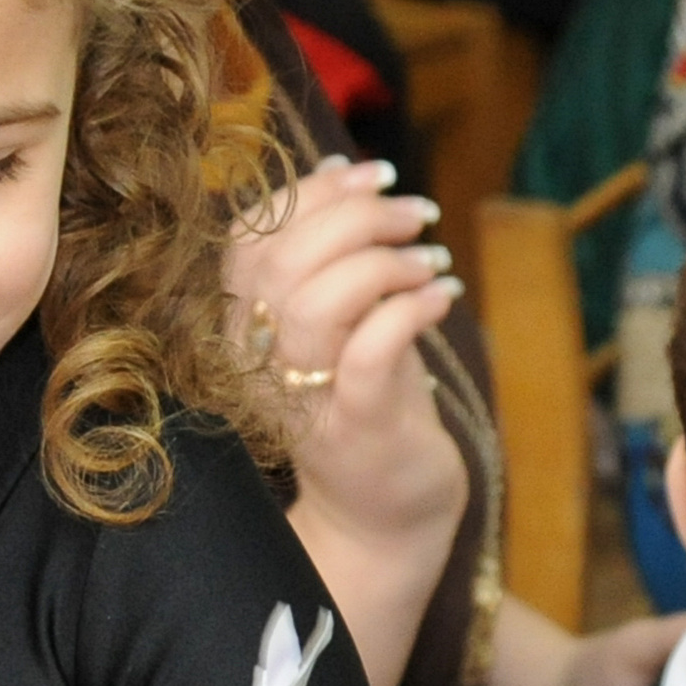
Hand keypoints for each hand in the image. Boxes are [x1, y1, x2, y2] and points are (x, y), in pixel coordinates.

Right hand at [233, 158, 468, 530]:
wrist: (379, 513)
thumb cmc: (362, 405)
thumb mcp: (337, 324)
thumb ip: (327, 255)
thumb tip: (341, 172)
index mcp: (242, 331)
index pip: (249, 239)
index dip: (309, 192)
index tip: (373, 176)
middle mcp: (258, 365)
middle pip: (283, 260)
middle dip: (360, 217)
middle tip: (418, 216)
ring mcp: (303, 399)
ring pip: (319, 301)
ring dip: (388, 261)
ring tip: (432, 263)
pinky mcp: (355, 426)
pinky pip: (372, 350)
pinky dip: (413, 308)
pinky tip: (443, 296)